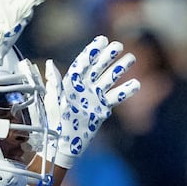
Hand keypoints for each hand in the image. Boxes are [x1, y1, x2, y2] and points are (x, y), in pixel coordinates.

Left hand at [42, 36, 138, 168]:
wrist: (63, 145)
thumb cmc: (54, 124)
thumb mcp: (52, 102)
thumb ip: (54, 84)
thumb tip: (50, 63)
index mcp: (70, 83)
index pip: (83, 63)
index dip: (92, 51)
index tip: (102, 40)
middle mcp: (83, 88)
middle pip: (98, 68)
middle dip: (108, 56)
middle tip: (118, 45)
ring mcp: (94, 98)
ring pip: (109, 79)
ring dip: (119, 69)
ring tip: (131, 58)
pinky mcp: (102, 109)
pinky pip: (115, 98)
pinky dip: (125, 91)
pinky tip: (136, 84)